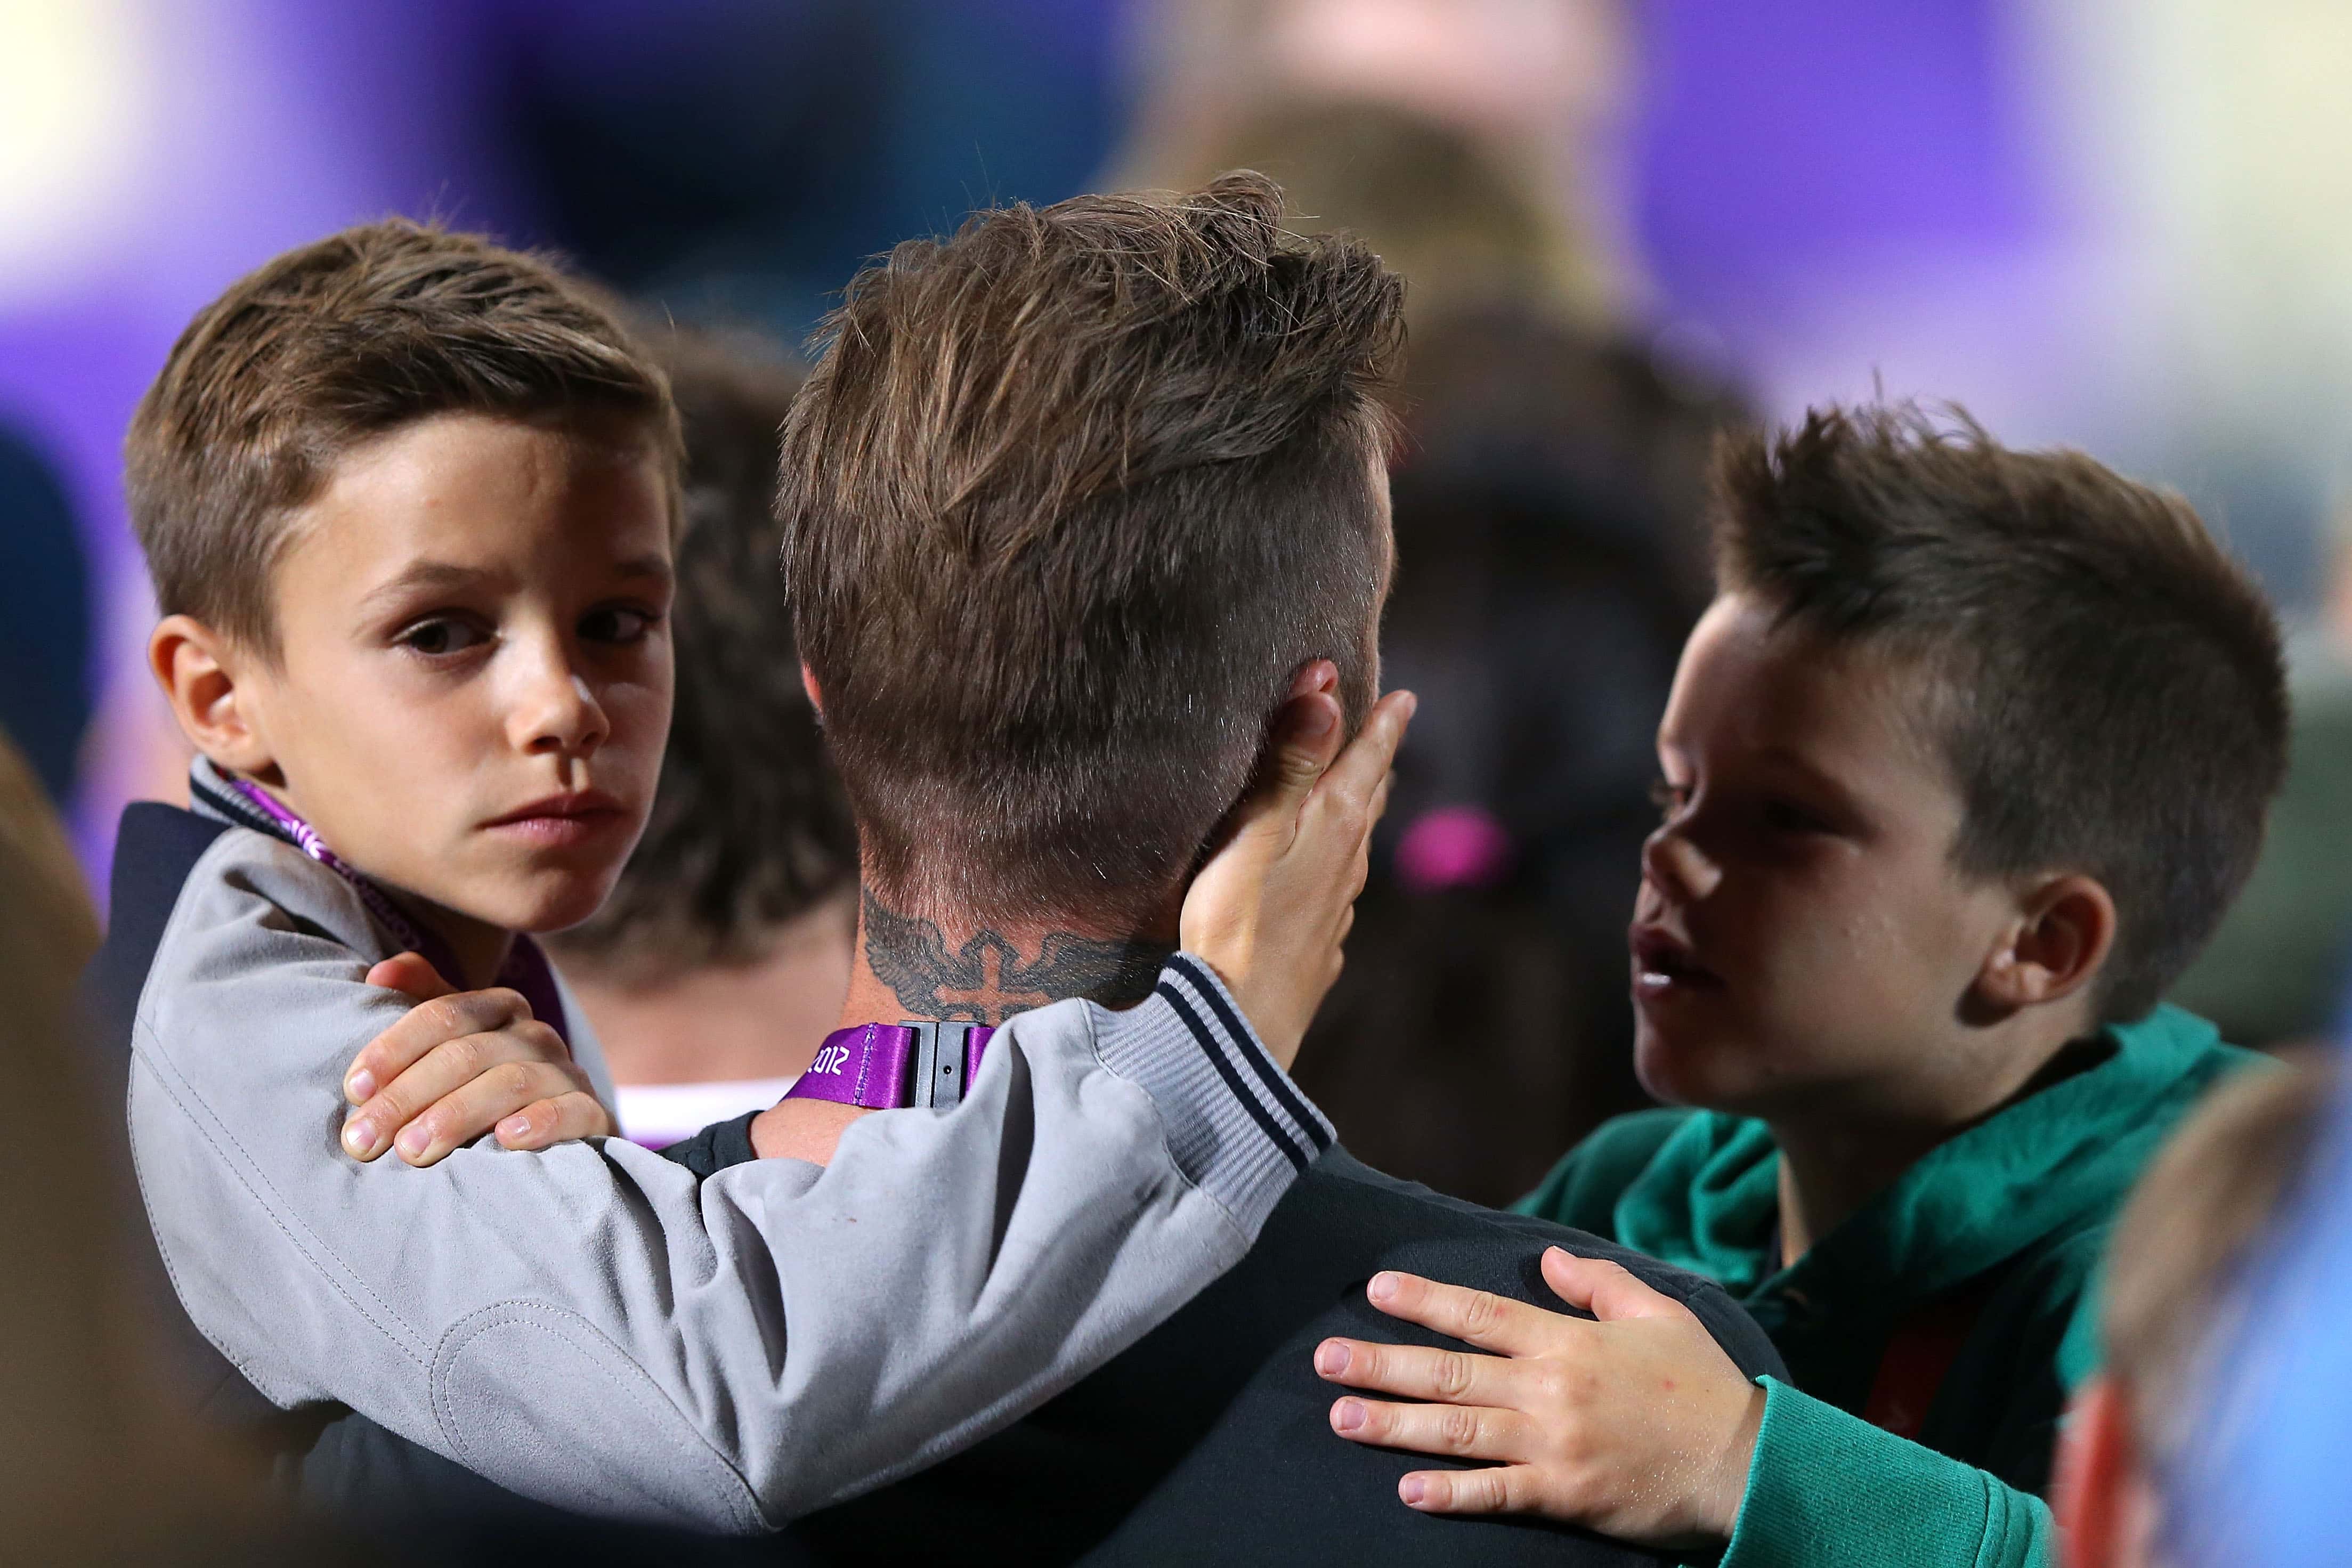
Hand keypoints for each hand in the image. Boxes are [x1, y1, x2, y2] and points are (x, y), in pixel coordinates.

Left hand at [340, 952, 613, 1166]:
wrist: (556, 1136)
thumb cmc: (482, 1089)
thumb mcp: (452, 1043)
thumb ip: (421, 1004)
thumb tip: (379, 973)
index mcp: (498, 1009)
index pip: (443, 1015)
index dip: (394, 1048)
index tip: (353, 1089)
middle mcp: (535, 1034)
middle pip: (466, 1053)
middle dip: (407, 1096)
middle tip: (363, 1139)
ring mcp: (566, 1073)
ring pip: (511, 1081)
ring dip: (456, 1115)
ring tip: (412, 1151)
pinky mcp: (592, 1113)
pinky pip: (571, 1111)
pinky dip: (540, 1122)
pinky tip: (505, 1139)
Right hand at [1179, 662, 1413, 1069]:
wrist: (1241, 1023)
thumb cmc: (1238, 922)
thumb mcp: (1258, 831)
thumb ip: (1292, 763)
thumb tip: (1326, 692)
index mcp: (1335, 828)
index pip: (1367, 762)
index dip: (1383, 725)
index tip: (1405, 697)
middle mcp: (1347, 866)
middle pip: (1368, 801)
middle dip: (1375, 762)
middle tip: (1386, 731)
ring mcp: (1335, 909)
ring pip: (1356, 847)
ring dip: (1359, 812)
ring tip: (1361, 792)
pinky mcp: (1316, 945)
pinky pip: (1336, 890)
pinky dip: (1337, 863)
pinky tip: (1326, 878)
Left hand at [1313, 1248, 1764, 1549]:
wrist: (1746, 1461)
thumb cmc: (1702, 1385)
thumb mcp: (1655, 1314)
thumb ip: (1595, 1282)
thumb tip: (1545, 1256)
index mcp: (1567, 1342)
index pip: (1480, 1314)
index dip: (1424, 1300)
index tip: (1375, 1290)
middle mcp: (1551, 1388)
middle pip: (1451, 1371)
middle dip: (1382, 1364)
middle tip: (1325, 1362)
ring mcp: (1555, 1443)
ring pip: (1460, 1430)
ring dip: (1395, 1425)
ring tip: (1343, 1418)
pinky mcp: (1567, 1494)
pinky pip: (1498, 1493)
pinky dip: (1452, 1493)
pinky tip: (1409, 1491)